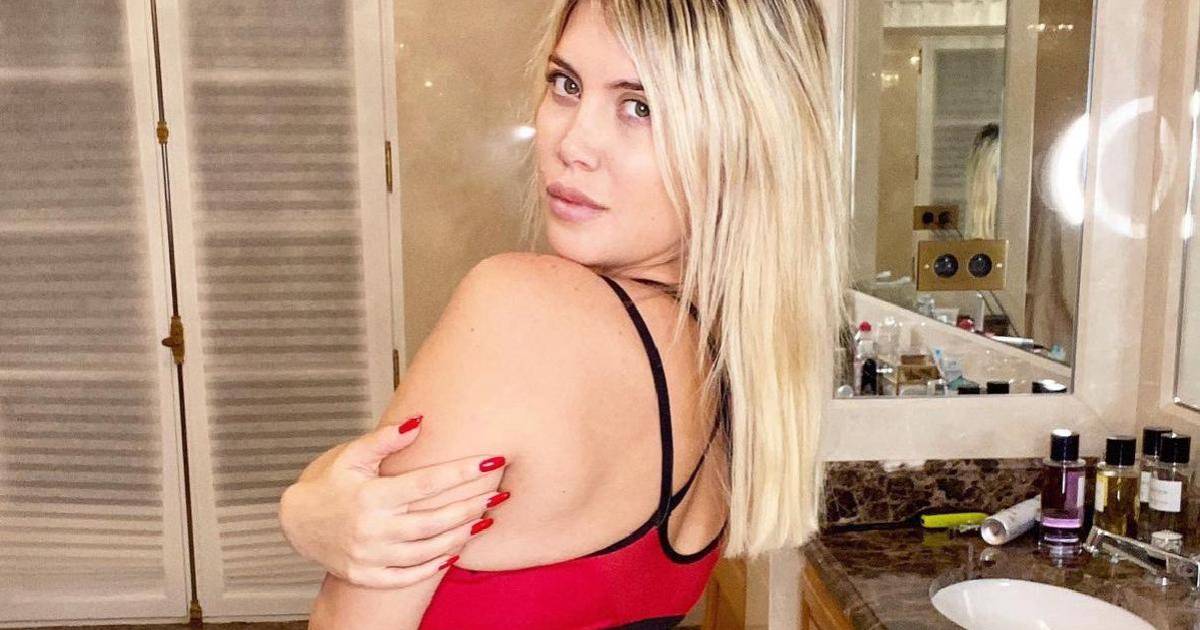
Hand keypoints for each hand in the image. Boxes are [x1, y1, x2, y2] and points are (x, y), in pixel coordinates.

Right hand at [279, 416, 507, 587]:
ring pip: (427, 549)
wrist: (295, 522)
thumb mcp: (351, 456)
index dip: (462, 471)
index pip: (427, 483)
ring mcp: (370, 556)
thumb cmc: (328, 484)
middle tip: (497, 493)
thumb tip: (418, 421)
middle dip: (470, 506)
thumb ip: (385, 440)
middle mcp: (372, 529)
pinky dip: (433, 566)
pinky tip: (455, 552)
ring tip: (484, 520)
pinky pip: (408, 576)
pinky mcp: (367, 575)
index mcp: (371, 496)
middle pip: (434, 520)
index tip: (490, 459)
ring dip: (460, 535)